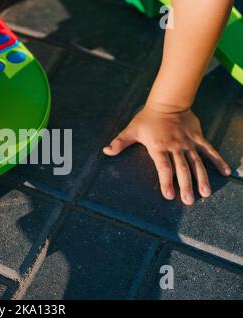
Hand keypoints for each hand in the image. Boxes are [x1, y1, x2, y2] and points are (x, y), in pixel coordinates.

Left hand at [103, 106, 230, 204]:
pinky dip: (218, 160)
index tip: (169, 195)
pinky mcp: (198, 138)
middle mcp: (175, 146)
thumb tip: (105, 151)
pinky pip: (209, 150)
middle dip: (186, 185)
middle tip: (189, 201)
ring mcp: (188, 143)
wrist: (167, 101)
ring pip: (197, 162)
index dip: (166, 181)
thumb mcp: (131, 130)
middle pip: (182, 169)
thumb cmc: (146, 118)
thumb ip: (119, 142)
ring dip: (202, 178)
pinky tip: (226, 172)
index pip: (163, 167)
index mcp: (159, 147)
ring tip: (206, 193)